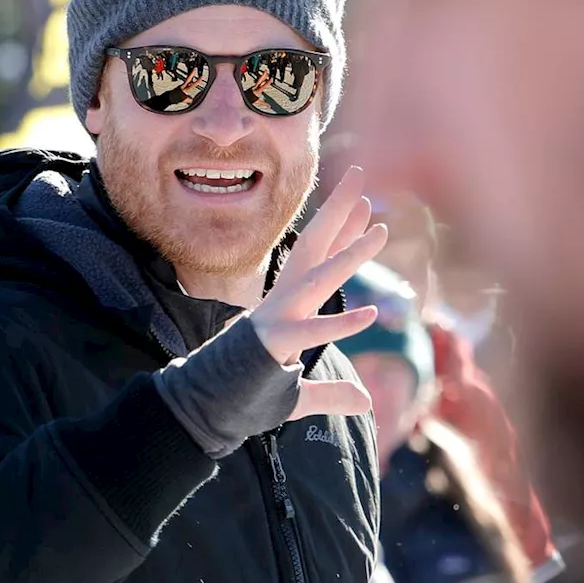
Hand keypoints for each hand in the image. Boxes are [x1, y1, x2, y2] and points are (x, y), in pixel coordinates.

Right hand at [251, 166, 387, 419]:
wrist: (204, 407)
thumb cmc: (249, 397)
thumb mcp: (301, 395)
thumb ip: (334, 393)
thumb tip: (367, 399)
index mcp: (286, 305)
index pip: (317, 261)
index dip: (342, 231)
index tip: (364, 203)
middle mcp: (281, 304)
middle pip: (314, 249)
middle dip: (338, 212)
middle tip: (362, 174)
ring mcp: (277, 320)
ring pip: (317, 281)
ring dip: (348, 257)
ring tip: (379, 234)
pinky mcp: (274, 343)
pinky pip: (311, 331)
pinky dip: (340, 324)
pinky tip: (369, 314)